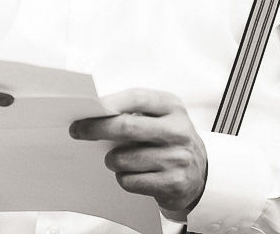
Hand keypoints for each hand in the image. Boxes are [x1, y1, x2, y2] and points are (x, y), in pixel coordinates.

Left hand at [69, 88, 207, 217]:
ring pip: (123, 158)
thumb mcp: (160, 117)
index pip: (137, 97)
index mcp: (173, 107)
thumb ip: (133, 111)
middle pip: (127, 127)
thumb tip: (93, 113)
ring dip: (111, 159)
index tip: (87, 107)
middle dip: (96, 129)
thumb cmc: (169, 140)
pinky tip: (132, 173)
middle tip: (78, 131)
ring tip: (116, 158)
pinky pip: (130, 181)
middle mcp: (178, 131)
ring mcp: (178, 158)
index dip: (109, 102)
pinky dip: (123, 177)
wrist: (201, 174)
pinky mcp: (174, 183)